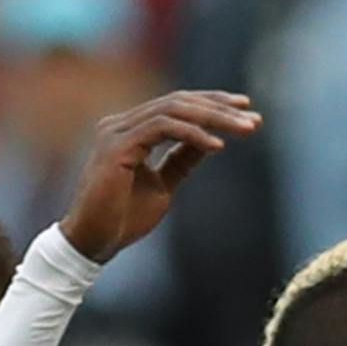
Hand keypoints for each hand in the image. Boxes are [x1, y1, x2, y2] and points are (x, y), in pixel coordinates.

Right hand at [59, 90, 259, 263]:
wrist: (92, 244)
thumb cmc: (122, 219)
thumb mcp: (163, 185)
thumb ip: (182, 159)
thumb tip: (211, 141)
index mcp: (130, 129)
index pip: (176, 105)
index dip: (213, 103)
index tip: (246, 109)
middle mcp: (120, 123)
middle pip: (179, 101)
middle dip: (220, 107)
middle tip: (253, 118)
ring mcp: (116, 131)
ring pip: (173, 109)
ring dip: (213, 118)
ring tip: (245, 129)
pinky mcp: (117, 146)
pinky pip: (162, 128)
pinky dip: (192, 135)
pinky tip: (217, 146)